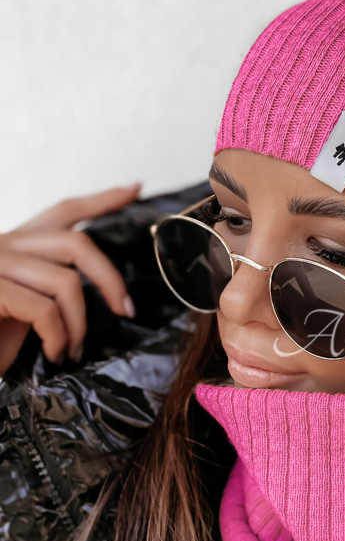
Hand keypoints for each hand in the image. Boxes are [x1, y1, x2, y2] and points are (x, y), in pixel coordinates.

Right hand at [0, 183, 141, 375]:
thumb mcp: (27, 304)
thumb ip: (52, 285)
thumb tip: (104, 288)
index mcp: (16, 243)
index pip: (64, 211)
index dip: (101, 200)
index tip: (135, 187)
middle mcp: (4, 244)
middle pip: (75, 243)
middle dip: (110, 278)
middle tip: (126, 309)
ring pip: (65, 282)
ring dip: (79, 324)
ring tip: (73, 349)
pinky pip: (44, 310)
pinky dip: (58, 337)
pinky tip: (54, 353)